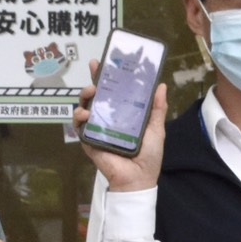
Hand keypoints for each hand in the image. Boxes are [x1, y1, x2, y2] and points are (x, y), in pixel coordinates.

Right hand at [75, 59, 166, 192]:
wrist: (139, 179)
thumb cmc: (149, 157)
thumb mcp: (156, 129)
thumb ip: (157, 109)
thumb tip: (161, 85)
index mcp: (122, 115)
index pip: (111, 92)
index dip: (105, 77)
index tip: (102, 62)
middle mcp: (107, 120)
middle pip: (94, 97)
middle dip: (92, 82)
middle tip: (95, 73)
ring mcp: (96, 130)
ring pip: (83, 108)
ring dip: (84, 97)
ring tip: (91, 93)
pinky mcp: (88, 141)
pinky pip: (78, 127)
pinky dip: (79, 118)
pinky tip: (85, 114)